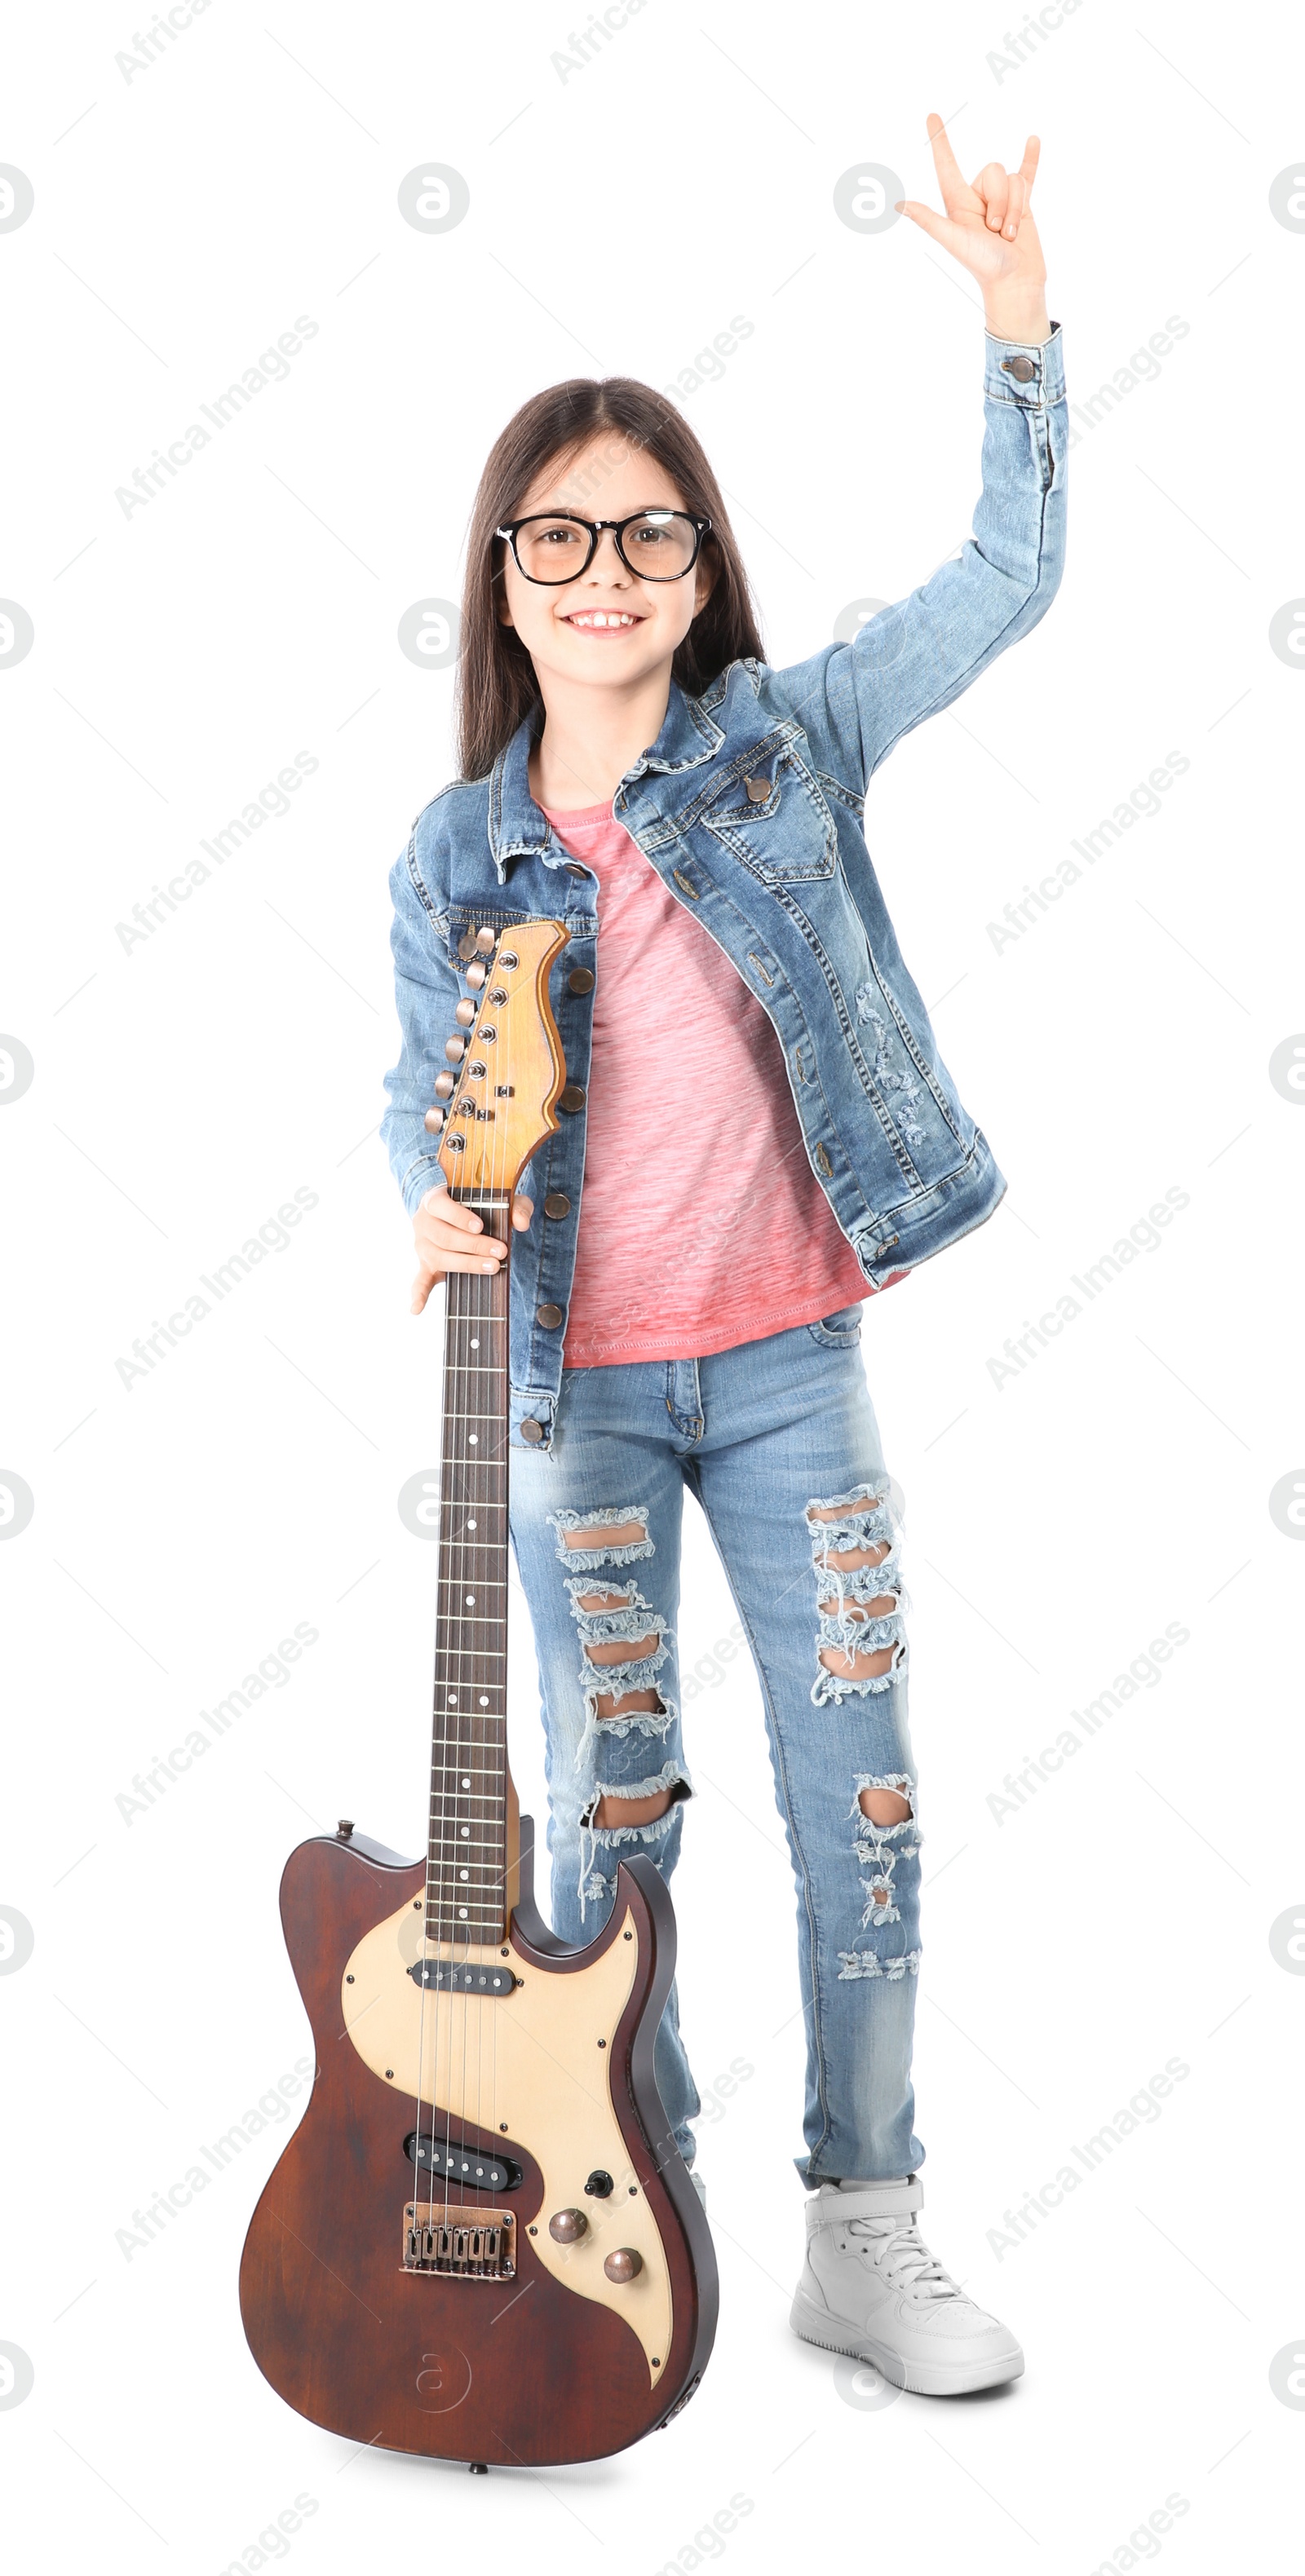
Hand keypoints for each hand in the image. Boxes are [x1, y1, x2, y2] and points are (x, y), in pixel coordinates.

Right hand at [411, 1184, 533, 1313]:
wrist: (449, 1212)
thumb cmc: (476, 1204)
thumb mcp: (498, 1198)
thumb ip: (515, 1205)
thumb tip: (522, 1223)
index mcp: (434, 1200)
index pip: (441, 1206)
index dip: (459, 1217)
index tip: (480, 1226)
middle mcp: (423, 1223)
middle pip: (444, 1237)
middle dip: (474, 1245)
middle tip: (500, 1251)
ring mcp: (422, 1246)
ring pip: (439, 1257)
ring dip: (466, 1264)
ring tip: (492, 1267)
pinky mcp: (425, 1265)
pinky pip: (419, 1281)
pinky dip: (418, 1295)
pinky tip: (417, 1309)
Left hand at [897, 113, 1049, 342]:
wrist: (1015, 282)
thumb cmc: (984, 265)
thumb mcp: (954, 239)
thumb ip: (929, 220)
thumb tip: (898, 205)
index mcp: (957, 202)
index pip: (946, 164)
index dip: (939, 140)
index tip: (931, 115)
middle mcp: (977, 197)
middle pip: (992, 172)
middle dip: (1000, 202)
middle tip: (996, 232)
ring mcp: (1000, 199)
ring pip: (1012, 180)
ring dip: (1016, 208)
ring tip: (1010, 234)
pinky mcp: (1022, 202)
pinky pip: (1027, 174)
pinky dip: (1031, 158)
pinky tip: (1033, 140)